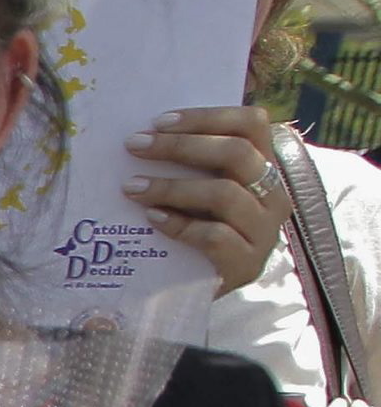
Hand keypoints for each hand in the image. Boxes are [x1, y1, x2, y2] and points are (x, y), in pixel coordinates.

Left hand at [127, 106, 286, 291]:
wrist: (198, 290)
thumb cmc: (196, 227)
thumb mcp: (200, 189)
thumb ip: (191, 162)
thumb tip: (146, 133)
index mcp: (265, 166)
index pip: (252, 124)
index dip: (207, 117)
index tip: (159, 121)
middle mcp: (273, 194)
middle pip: (236, 154)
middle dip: (180, 146)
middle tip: (135, 146)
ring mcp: (264, 231)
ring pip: (224, 194)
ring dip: (171, 186)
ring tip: (132, 186)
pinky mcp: (247, 264)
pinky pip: (214, 237)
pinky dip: (179, 225)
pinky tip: (152, 218)